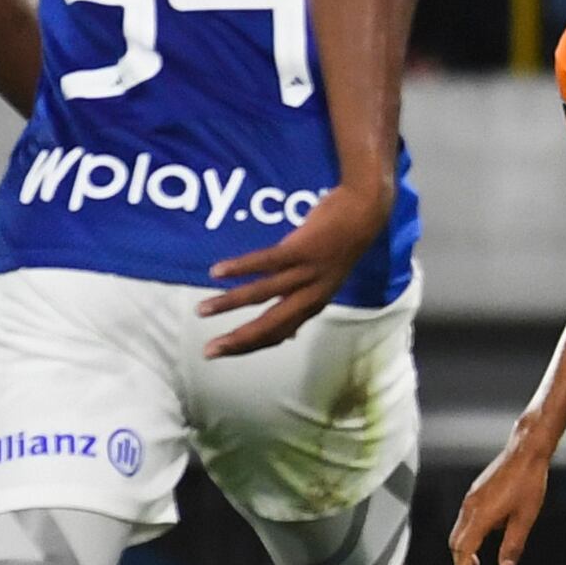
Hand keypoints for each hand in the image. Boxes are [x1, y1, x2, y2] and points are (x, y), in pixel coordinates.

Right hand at [199, 182, 392, 357]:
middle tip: (208, 350)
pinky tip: (217, 271)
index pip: (277, 334)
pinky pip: (267, 262)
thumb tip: (288, 336)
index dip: (249, 346)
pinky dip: (241, 267)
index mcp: (313, 304)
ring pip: (264, 294)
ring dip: (229, 303)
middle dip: (238, 340)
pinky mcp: (303, 249)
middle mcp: (311, 294)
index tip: (220, 352)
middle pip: (271, 324)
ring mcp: (308, 272)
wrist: (364, 212)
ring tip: (201, 310)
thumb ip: (301, 307)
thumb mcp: (322, 284)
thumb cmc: (337, 248)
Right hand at [450, 429, 557, 564]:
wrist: (526, 451)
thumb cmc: (528, 482)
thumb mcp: (525, 517)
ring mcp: (471, 499)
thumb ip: (513, 544)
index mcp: (479, 516)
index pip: (463, 550)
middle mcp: (469, 508)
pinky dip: (469, 535)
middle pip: (456, 542)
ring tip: (477, 564)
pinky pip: (466, 519)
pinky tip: (486, 537)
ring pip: (459, 531)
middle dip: (461, 562)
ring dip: (465, 549)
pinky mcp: (476, 493)